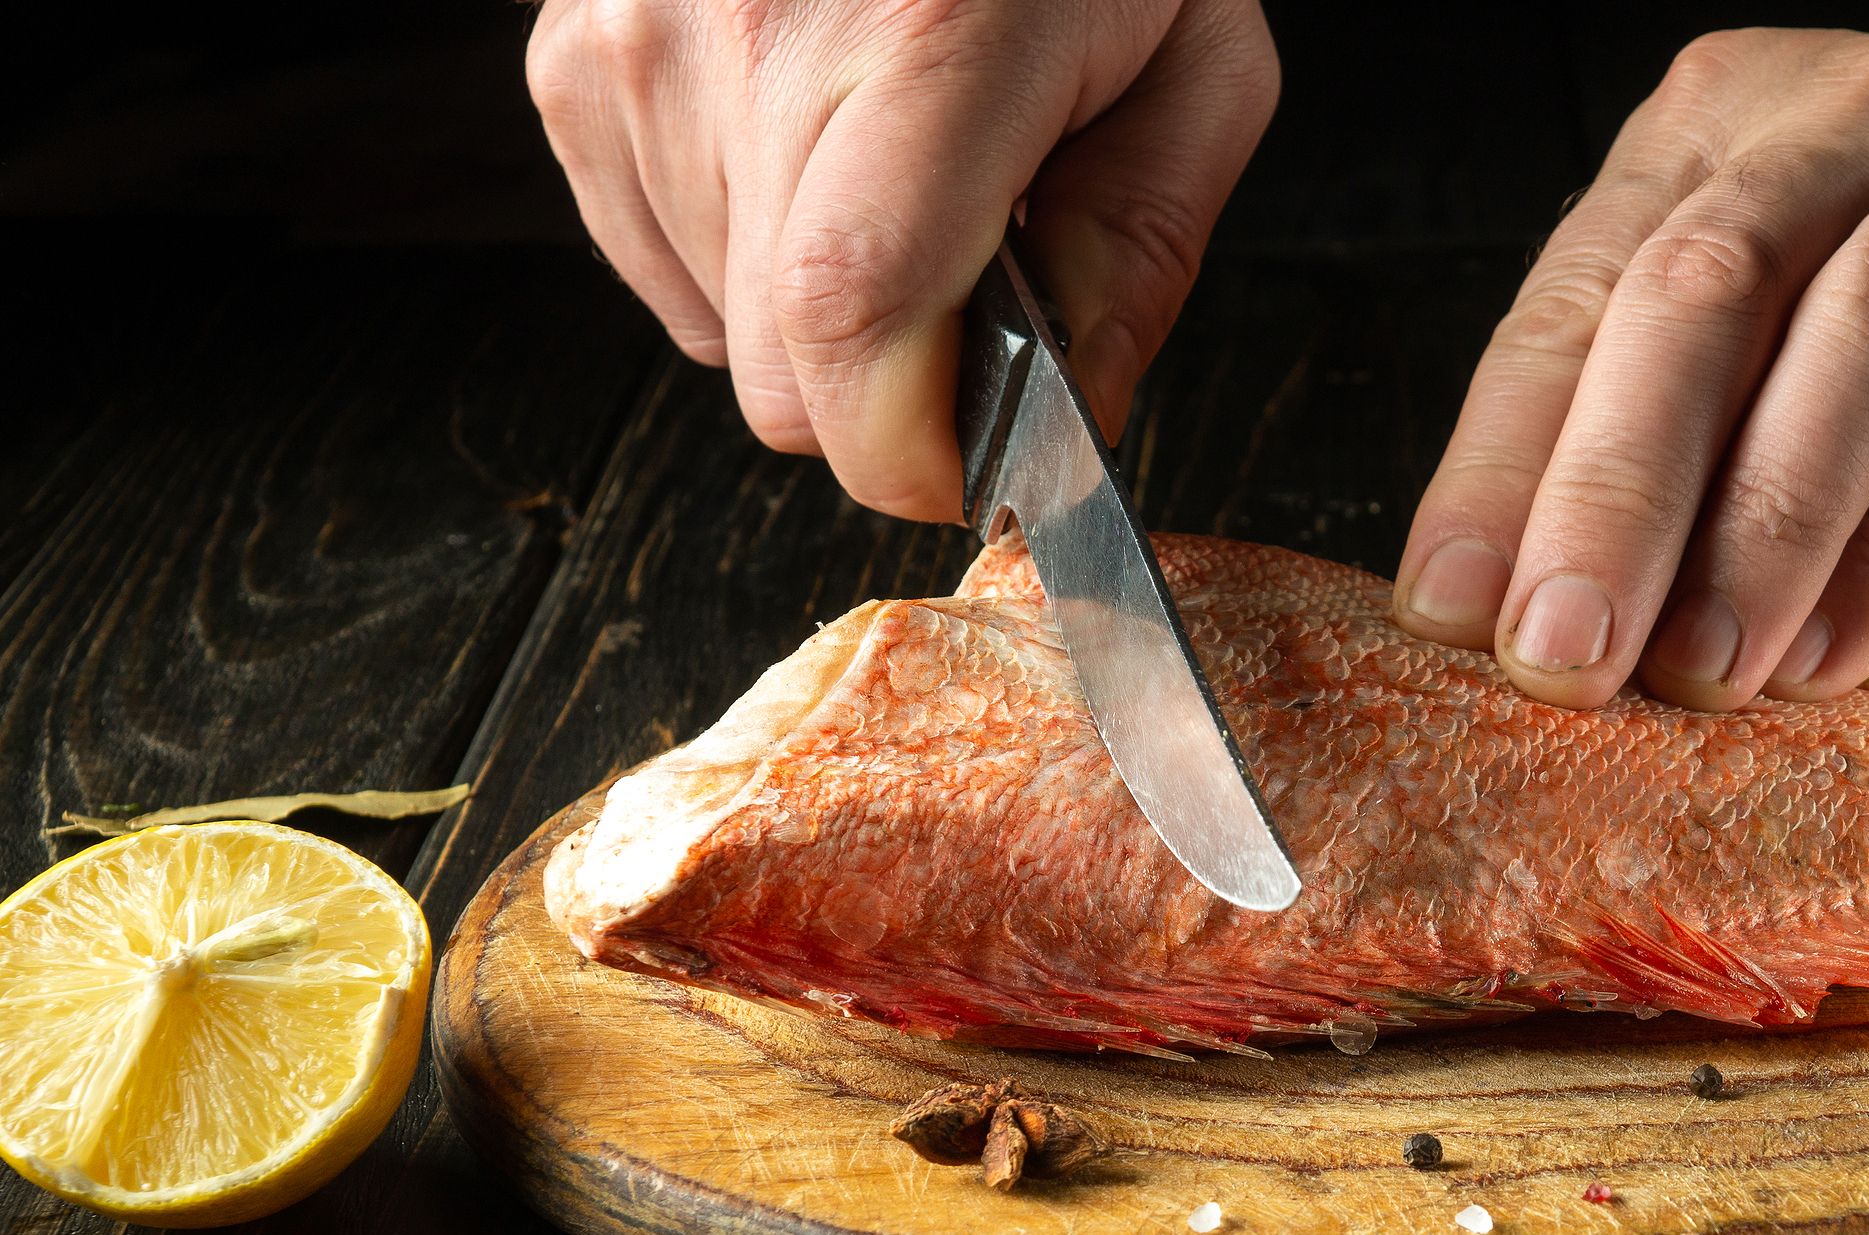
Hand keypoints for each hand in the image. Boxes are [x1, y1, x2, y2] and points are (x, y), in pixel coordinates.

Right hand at [526, 0, 1277, 519]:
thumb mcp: (1195, 59)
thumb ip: (1142, 254)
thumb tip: (1070, 421)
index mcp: (929, 36)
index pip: (856, 321)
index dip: (911, 448)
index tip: (971, 461)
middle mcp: (755, 38)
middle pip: (787, 377)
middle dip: (891, 389)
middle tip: (975, 281)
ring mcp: (640, 47)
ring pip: (728, 337)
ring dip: (821, 309)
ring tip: (894, 170)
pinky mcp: (575, 60)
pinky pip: (663, 265)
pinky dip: (743, 253)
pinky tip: (812, 151)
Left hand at [1389, 25, 1868, 708]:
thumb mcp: (1763, 322)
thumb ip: (1656, 432)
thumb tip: (1518, 624)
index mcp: (1710, 134)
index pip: (1576, 295)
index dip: (1501, 462)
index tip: (1442, 615)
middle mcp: (1845, 128)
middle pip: (1702, 288)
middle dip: (1614, 488)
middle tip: (1559, 655)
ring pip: (1864, 330)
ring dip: (1766, 521)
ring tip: (1700, 675)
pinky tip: (1832, 654)